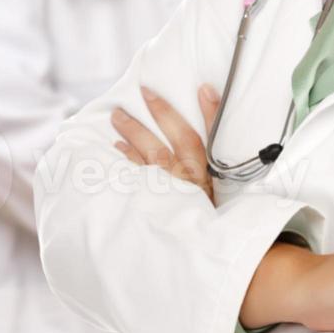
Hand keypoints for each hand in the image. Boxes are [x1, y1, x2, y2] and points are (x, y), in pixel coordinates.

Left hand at [111, 84, 223, 203]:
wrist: (193, 243)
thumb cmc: (204, 210)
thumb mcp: (216, 186)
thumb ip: (211, 157)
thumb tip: (208, 114)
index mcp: (212, 172)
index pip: (215, 137)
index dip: (211, 112)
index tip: (203, 89)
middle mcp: (194, 178)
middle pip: (181, 140)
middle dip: (164, 114)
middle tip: (145, 92)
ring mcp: (173, 188)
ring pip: (155, 154)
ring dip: (136, 132)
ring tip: (118, 116)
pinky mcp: (154, 199)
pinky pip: (138, 175)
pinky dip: (128, 158)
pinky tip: (117, 145)